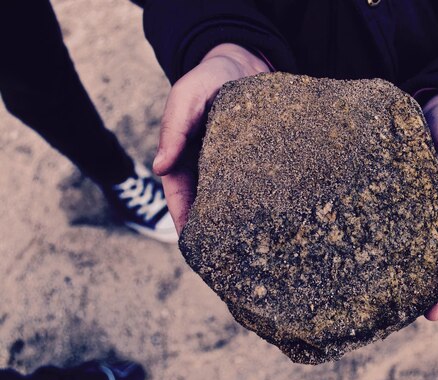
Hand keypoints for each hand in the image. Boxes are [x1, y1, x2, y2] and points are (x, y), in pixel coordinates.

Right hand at [153, 43, 269, 232]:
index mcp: (185, 157)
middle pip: (208, 204)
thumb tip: (158, 168)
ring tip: (251, 244)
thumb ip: (173, 129)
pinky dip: (263, 199)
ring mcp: (236, 165)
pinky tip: (276, 215)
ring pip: (235, 198)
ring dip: (239, 219)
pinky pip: (260, 183)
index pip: (180, 196)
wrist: (243, 61)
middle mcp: (210, 166)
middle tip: (225, 256)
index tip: (193, 245)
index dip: (184, 220)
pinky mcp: (260, 159)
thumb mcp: (185, 97)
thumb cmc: (207, 78)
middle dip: (213, 229)